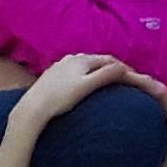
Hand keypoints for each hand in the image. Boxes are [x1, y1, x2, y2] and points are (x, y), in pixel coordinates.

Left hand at [12, 52, 140, 121]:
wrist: (33, 108)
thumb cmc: (61, 98)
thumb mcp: (87, 86)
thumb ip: (106, 75)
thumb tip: (124, 68)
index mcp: (82, 59)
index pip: (109, 60)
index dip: (124, 67)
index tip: (134, 77)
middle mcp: (71, 58)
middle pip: (97, 60)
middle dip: (111, 67)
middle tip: (124, 78)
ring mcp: (60, 66)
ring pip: (85, 65)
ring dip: (98, 70)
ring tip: (106, 81)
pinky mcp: (52, 76)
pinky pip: (74, 72)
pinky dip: (85, 76)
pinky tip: (84, 85)